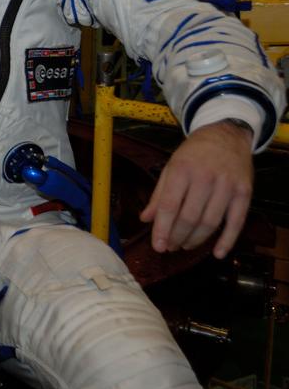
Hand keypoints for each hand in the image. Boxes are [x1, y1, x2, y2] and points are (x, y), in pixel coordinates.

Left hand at [140, 120, 253, 258]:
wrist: (226, 135)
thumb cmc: (194, 153)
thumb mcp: (171, 167)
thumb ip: (159, 194)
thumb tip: (145, 219)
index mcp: (182, 170)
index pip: (169, 205)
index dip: (162, 228)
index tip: (158, 246)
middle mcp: (205, 177)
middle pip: (189, 217)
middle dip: (177, 236)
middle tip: (170, 247)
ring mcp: (227, 185)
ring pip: (210, 222)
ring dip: (196, 240)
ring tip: (185, 245)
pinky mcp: (244, 193)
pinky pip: (236, 222)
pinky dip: (227, 240)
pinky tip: (218, 253)